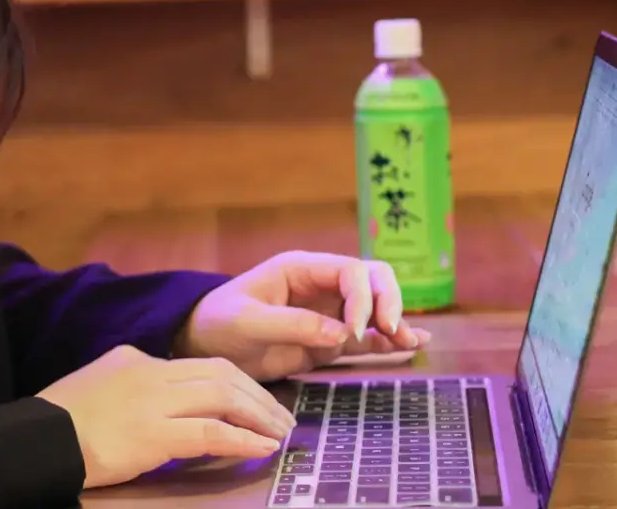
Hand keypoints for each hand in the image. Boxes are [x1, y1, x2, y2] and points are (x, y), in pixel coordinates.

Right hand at [35, 344, 296, 488]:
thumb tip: (166, 399)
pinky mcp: (154, 435)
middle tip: (282, 417)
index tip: (258, 401)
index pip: (201, 364)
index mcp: (136, 358)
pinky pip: (211, 433)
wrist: (35, 440)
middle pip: (221, 374)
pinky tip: (262, 447)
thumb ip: (134, 385)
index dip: (237, 383)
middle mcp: (150, 372)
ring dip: (259, 415)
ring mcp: (153, 402)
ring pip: (223, 397)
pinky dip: (242, 439)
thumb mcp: (99, 385)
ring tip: (281, 432)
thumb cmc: (60, 421)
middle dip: (258, 396)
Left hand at [174, 251, 427, 381]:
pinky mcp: (329, 340)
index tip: (354, 331)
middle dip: (387, 302)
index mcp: (301, 269)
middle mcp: (321, 286)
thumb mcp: (247, 322)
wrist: (205, 347)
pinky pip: (365, 337)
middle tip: (391, 332)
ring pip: (375, 308)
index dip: (362, 298)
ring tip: (410, 342)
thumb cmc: (219, 323)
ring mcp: (329, 313)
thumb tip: (342, 334)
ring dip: (394, 322)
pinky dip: (387, 341)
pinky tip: (411, 345)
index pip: (349, 271)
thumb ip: (292, 324)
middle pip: (372, 280)